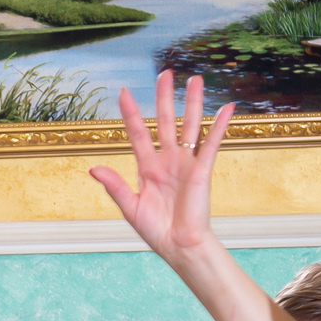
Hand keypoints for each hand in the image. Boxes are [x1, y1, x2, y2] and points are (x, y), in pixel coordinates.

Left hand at [90, 71, 233, 261]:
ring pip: (190, 126)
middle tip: (165, 73)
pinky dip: (220, 126)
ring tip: (195, 80)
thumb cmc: (156, 231)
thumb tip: (93, 168)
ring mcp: (186, 163)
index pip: (138, 133)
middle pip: (166, 121)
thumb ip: (114, 186)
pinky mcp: (203, 170)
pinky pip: (212, 143)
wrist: (179, 247)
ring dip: (193, 103)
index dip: (131, 113)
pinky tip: (227, 107)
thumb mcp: (130, 208)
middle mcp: (168, 161)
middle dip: (164, 98)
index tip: (123, 92)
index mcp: (148, 168)